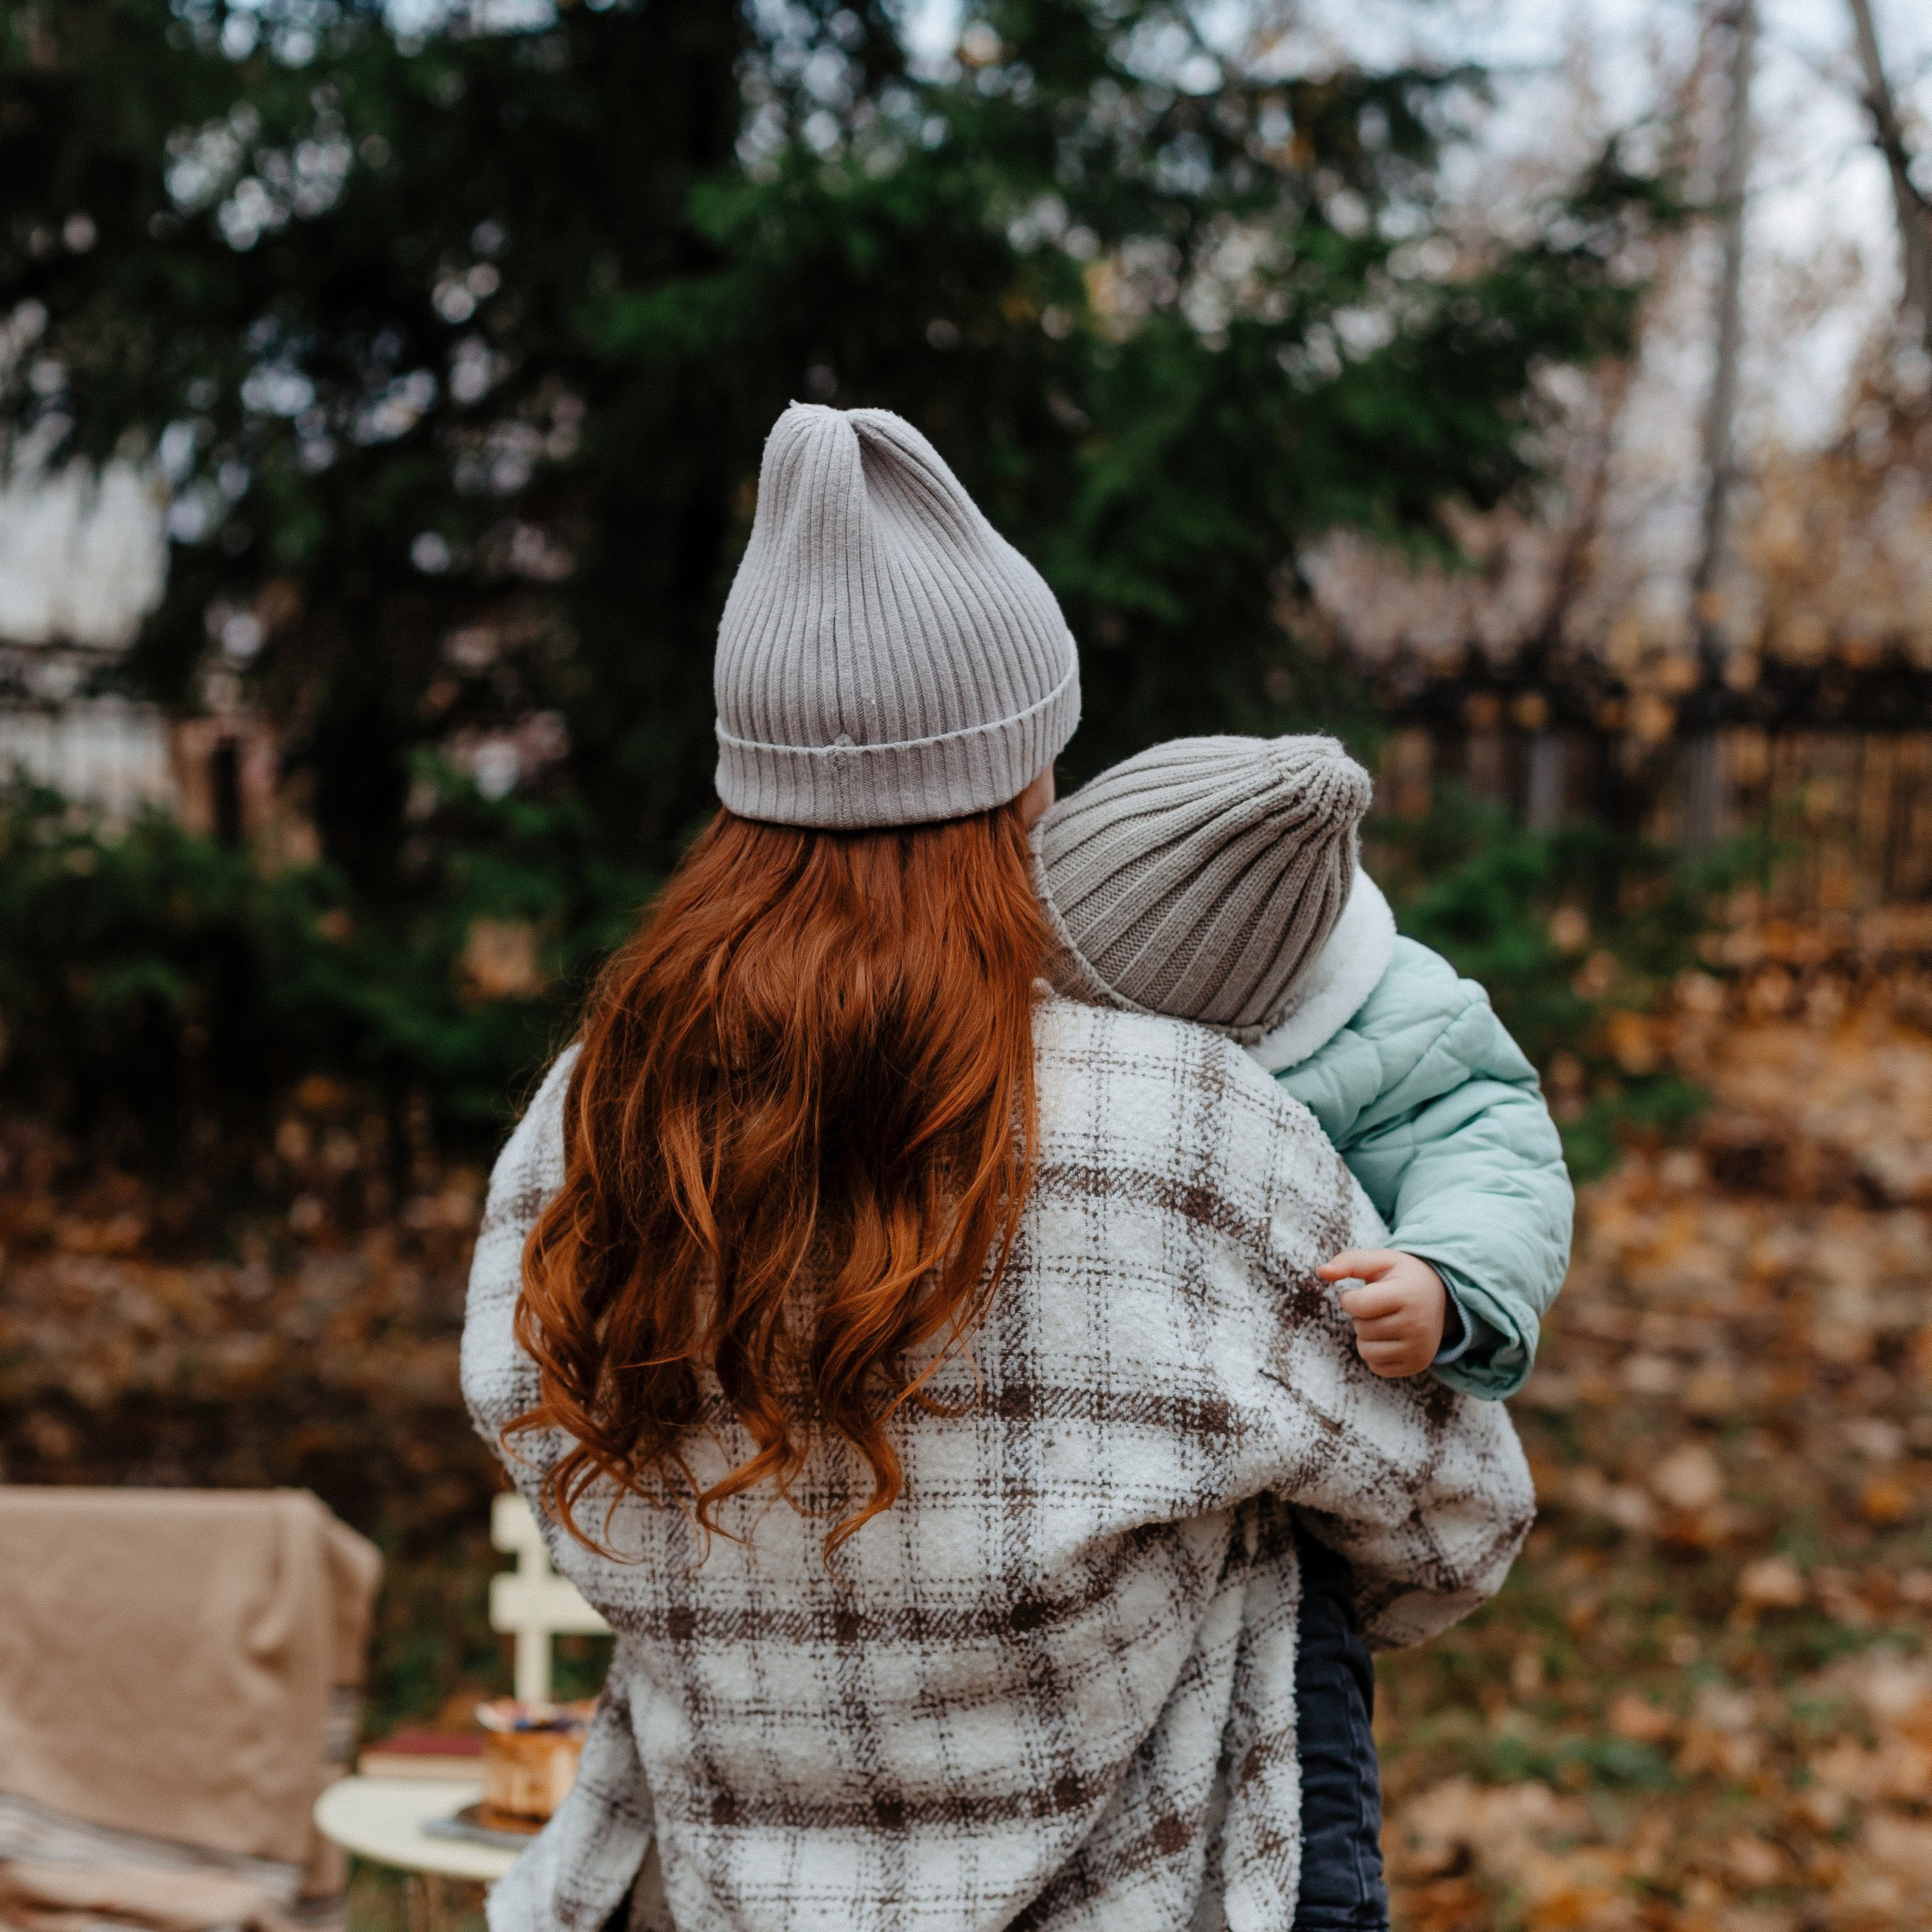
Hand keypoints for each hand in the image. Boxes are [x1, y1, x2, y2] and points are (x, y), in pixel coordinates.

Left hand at [1316, 1250, 1447, 1378]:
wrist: (1443, 1296)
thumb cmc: (1403, 1276)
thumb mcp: (1380, 1260)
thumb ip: (1348, 1262)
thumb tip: (1321, 1271)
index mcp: (1407, 1295)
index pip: (1361, 1305)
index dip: (1350, 1299)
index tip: (1357, 1293)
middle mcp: (1417, 1324)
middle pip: (1362, 1329)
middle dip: (1361, 1317)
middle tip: (1379, 1307)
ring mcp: (1419, 1348)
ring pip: (1366, 1351)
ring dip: (1365, 1336)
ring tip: (1383, 1321)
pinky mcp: (1417, 1364)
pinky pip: (1376, 1367)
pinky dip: (1375, 1353)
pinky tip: (1389, 1337)